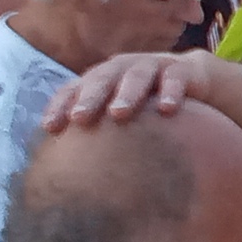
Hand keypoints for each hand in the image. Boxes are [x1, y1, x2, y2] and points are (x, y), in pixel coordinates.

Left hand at [43, 51, 213, 130]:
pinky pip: (175, 78)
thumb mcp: (120, 117)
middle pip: (101, 79)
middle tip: (79, 118)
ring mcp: (152, 66)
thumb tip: (65, 174)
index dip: (60, 105)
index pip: (74, 89)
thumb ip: (96, 134)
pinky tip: (167, 110)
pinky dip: (170, 91)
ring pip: (136, 75)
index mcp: (101, 79)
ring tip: (119, 113)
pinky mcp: (181, 70)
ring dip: (126, 93)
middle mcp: (122, 69)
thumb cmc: (146, 106)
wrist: (191, 81)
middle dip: (89, 98)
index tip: (50, 127)